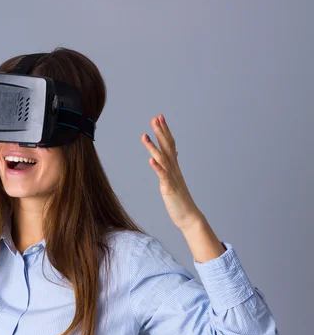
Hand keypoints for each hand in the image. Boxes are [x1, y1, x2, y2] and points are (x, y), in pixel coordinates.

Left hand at [142, 114, 203, 230]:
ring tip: (144, 135)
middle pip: (167, 147)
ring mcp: (172, 178)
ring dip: (153, 147)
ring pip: (162, 159)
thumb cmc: (180, 199)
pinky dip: (157, 167)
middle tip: (155, 117)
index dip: (164, 131)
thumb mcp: (174, 179)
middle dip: (161, 132)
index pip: (169, 144)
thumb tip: (172, 153)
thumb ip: (172, 165)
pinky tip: (150, 160)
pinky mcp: (169, 188)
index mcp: (174, 167)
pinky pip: (163, 176)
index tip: (159, 117)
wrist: (189, 217)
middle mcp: (174, 169)